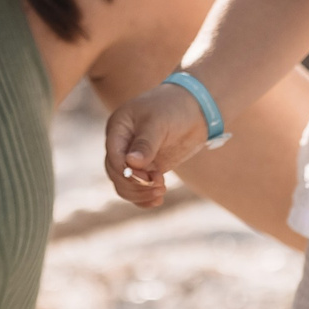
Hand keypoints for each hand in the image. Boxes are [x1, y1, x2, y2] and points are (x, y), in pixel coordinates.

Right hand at [103, 83, 213, 205]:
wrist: (195, 108)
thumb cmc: (173, 107)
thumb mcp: (158, 122)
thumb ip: (145, 143)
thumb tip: (130, 163)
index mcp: (118, 129)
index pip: (113, 157)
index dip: (126, 172)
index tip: (148, 177)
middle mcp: (122, 145)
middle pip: (116, 174)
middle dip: (135, 185)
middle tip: (160, 186)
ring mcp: (134, 158)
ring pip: (125, 185)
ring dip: (140, 193)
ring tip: (161, 192)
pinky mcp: (147, 167)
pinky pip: (138, 188)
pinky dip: (144, 198)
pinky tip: (157, 201)